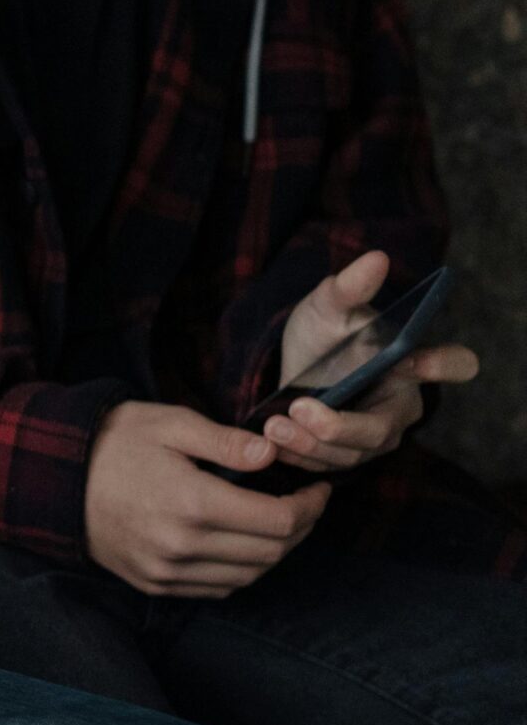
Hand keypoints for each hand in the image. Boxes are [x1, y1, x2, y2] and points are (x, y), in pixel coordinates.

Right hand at [84, 401, 330, 597]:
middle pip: (270, 552)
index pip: (278, 521)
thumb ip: (226, 441)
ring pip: (249, 575)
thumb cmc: (115, 443)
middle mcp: (181, 546)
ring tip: (278, 523)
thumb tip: (273, 454)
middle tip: (305, 504)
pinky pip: (217, 588)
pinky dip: (242, 571)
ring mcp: (166, 571)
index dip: (310, 506)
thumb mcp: (171, 423)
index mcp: (192, 502)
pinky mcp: (154, 583)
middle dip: (300, 528)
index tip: (317, 488)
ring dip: (274, 552)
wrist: (55, 478)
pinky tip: (242, 544)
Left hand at [266, 250, 477, 471]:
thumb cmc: (322, 332)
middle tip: (297, 408)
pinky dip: (298, 455)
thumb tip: (375, 259)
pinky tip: (274, 441)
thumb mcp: (328, 305)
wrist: (288, 362)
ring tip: (274, 426)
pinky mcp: (346, 455)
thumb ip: (349, 288)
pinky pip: (327, 465)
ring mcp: (374, 436)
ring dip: (309, 443)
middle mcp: (400, 405)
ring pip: (350, 453)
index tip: (417, 361)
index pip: (451, 364)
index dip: (442, 365)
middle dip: (337, 426)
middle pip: (380, 429)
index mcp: (412, 364)